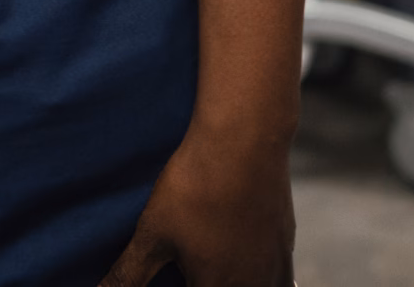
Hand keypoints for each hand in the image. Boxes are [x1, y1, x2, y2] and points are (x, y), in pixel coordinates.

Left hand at [97, 121, 295, 286]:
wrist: (245, 142)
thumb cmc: (196, 187)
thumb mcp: (153, 233)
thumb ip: (128, 275)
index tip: (171, 278)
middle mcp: (254, 285)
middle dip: (204, 282)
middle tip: (185, 269)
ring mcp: (276, 266)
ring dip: (234, 281)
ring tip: (212, 270)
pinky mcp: (285, 243)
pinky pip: (283, 279)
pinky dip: (265, 280)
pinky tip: (249, 267)